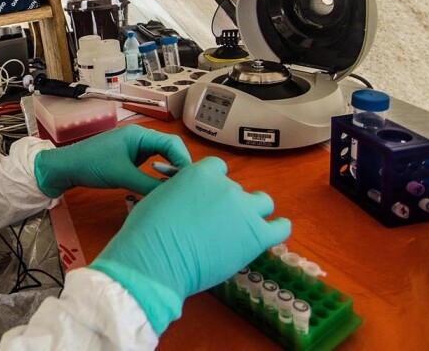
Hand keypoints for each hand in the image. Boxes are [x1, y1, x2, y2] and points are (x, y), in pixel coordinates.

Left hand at [33, 125, 191, 197]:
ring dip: (170, 171)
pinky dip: (158, 175)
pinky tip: (159, 187)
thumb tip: (172, 194)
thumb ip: (149, 185)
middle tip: (186, 186)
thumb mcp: (122, 176)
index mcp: (140, 135)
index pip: (172, 144)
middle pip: (170, 149)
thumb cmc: (92, 165)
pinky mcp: (130, 158)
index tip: (190, 180)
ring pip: (162, 157)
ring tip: (175, 188)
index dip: (184, 161)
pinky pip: (151, 164)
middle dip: (180, 166)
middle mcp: (141, 138)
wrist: (66, 168)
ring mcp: (135, 148)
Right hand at [90, 156, 290, 334]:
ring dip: (253, 212)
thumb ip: (180, 192)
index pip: (218, 169)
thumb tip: (186, 200)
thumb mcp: (159, 197)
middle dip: (228, 203)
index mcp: (202, 172)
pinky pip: (281, 227)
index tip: (206, 199)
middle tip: (214, 224)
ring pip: (262, 202)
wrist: (156, 259)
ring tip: (241, 229)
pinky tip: (271, 232)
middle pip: (237, 189)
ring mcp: (244, 210)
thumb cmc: (148, 231)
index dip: (213, 185)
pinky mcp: (256, 235)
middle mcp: (227, 186)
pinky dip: (278, 228)